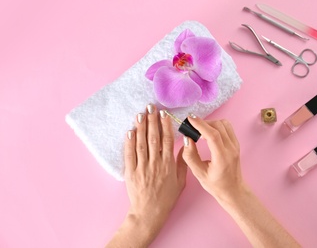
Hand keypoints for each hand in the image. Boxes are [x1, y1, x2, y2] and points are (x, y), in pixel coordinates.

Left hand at [123, 104, 186, 235]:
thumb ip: (182, 163)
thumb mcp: (181, 181)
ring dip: (140, 127)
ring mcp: (142, 167)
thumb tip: (184, 146)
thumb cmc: (167, 198)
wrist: (149, 212)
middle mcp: (155, 163)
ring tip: (140, 114)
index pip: (167, 140)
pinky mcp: (131, 172)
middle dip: (152, 120)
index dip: (165, 125)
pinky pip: (130, 154)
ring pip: (141, 143)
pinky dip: (129, 142)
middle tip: (150, 107)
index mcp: (168, 164)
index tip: (164, 113)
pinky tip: (130, 131)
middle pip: (153, 137)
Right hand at [181, 116, 243, 200]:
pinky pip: (227, 127)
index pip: (212, 135)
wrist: (233, 190)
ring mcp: (235, 145)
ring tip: (200, 130)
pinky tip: (209, 133)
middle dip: (203, 122)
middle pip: (218, 126)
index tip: (190, 118)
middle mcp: (231, 149)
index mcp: (222, 158)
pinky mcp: (236, 143)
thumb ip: (190, 156)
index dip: (200, 124)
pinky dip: (217, 126)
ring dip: (210, 123)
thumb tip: (186, 139)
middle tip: (191, 126)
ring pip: (224, 124)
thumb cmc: (216, 185)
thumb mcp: (199, 174)